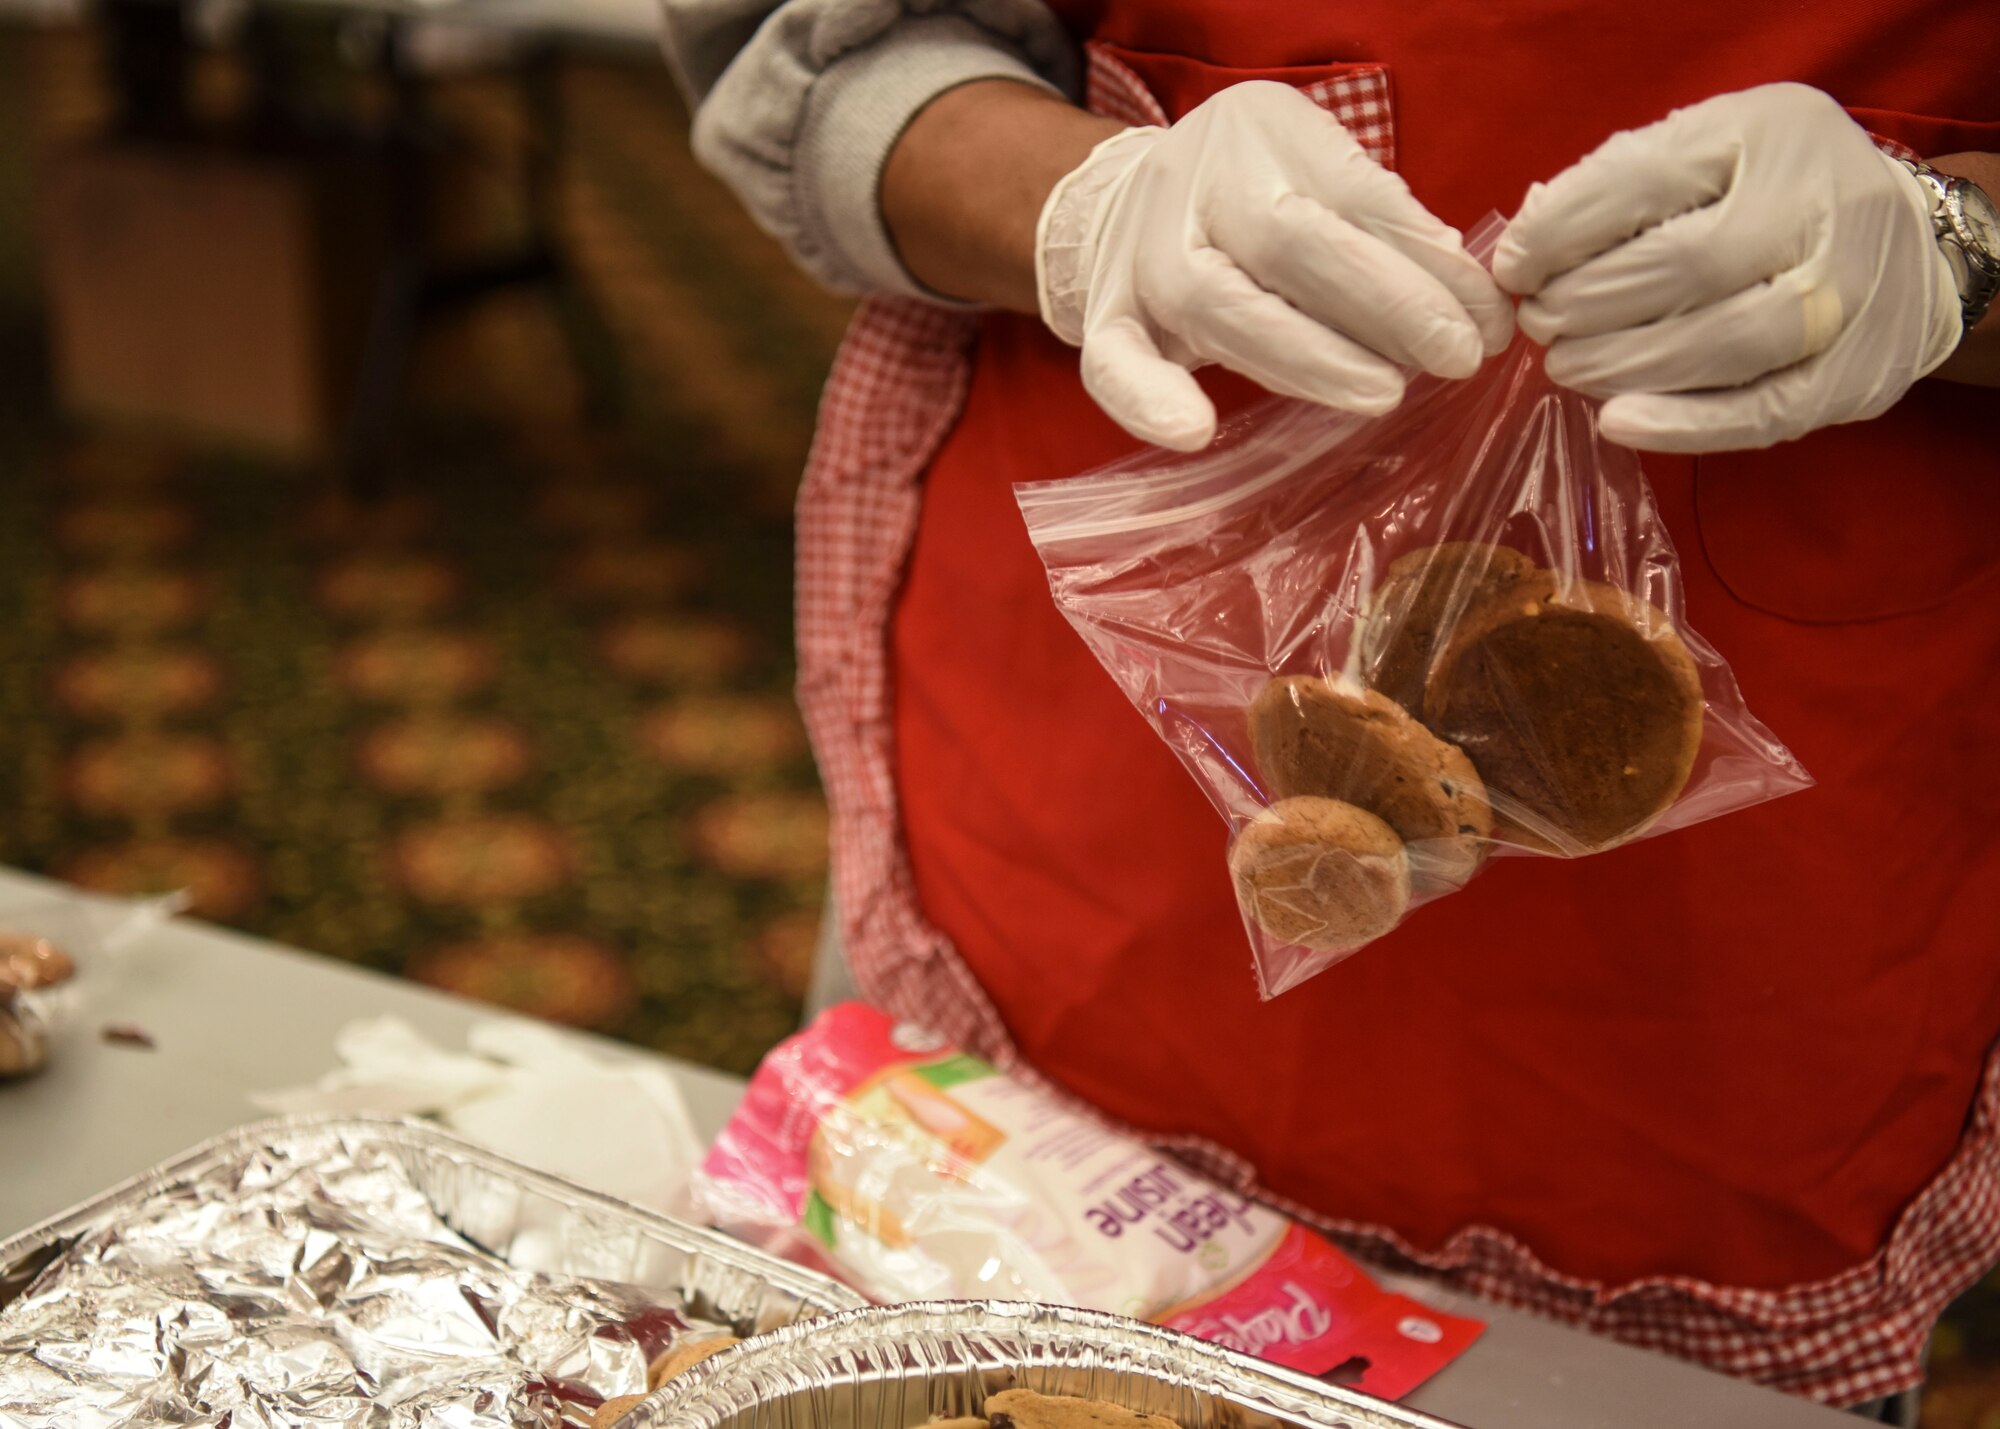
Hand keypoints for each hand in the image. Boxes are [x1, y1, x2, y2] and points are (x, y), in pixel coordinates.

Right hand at [1037, 81, 1513, 450]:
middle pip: (1284, 243)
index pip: (1353, 197)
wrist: (1130, 201)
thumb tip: (1474, 306)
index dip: (1425, 263)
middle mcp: (1193, 181)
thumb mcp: (1328, 180)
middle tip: (1453, 359)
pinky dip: (1146, 399)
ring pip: (1214, 306)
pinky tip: (1193, 433)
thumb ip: (1389, 230)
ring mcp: (1140, 253)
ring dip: (1307, 359)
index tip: (1487, 319)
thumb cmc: (1259, 199)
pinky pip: (1111, 362)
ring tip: (1385, 392)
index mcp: (1263, 131)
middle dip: (1382, 308)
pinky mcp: (1106, 318)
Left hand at [1495, 83, 1961, 452]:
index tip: (1514, 270)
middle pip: (1689, 265)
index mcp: (1770, 132)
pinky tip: (1618, 421)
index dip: (1562, 231)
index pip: (1648, 177)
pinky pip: (1762, 411)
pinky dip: (1681, 425)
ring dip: (1623, 365)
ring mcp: (1851, 292)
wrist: (1912, 248)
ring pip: (1726, 342)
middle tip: (1541, 325)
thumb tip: (1521, 256)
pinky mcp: (1856, 374)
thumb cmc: (1769, 198)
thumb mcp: (1704, 157)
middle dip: (1588, 305)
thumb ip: (1619, 192)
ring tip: (1568, 366)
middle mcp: (1823, 203)